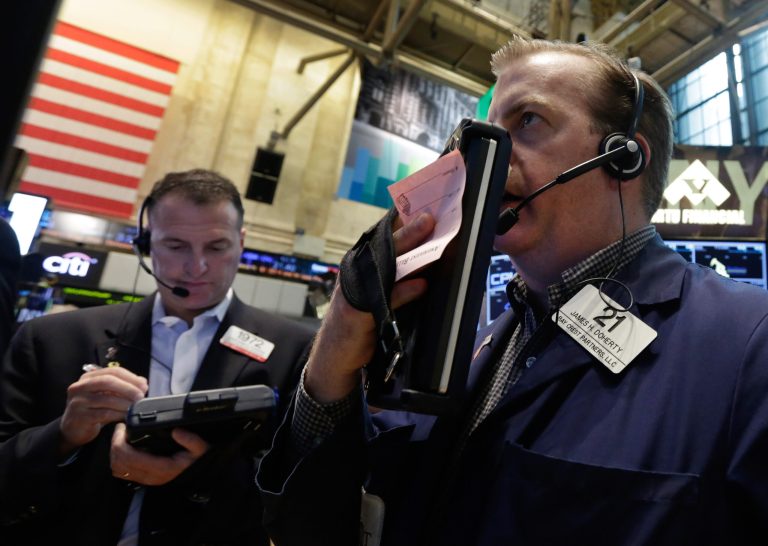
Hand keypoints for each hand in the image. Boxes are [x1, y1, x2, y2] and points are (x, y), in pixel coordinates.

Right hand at [59, 367, 147, 455]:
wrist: (73, 429)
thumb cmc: (93, 410)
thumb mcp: (107, 395)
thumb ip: (123, 387)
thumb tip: (143, 382)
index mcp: (88, 377)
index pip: (112, 371)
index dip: (130, 377)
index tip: (144, 385)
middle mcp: (80, 387)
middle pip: (107, 381)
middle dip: (128, 388)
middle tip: (140, 396)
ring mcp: (78, 402)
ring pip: (106, 398)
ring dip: (125, 403)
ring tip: (135, 407)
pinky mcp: (79, 417)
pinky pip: (103, 413)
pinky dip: (118, 414)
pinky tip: (126, 416)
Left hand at [110, 423, 209, 485]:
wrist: (200, 472)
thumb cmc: (198, 459)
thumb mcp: (201, 448)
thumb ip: (191, 440)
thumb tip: (176, 431)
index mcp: (161, 468)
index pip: (128, 457)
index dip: (119, 442)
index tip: (123, 427)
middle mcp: (150, 476)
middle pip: (118, 463)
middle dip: (114, 444)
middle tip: (121, 429)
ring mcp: (146, 479)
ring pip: (117, 469)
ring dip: (115, 453)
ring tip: (122, 437)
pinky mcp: (144, 478)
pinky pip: (123, 472)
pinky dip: (119, 460)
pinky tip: (127, 447)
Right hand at [305, 212, 435, 402]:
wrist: (336, 354)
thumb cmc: (360, 319)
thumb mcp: (377, 290)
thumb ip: (396, 273)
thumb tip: (427, 256)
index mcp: (359, 261)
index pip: (382, 235)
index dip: (401, 219)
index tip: (423, 205)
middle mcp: (355, 270)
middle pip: (385, 245)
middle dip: (409, 228)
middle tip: (431, 217)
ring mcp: (355, 289)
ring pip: (386, 264)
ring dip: (409, 249)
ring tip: (431, 240)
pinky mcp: (358, 311)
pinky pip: (386, 297)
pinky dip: (405, 291)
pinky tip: (421, 285)